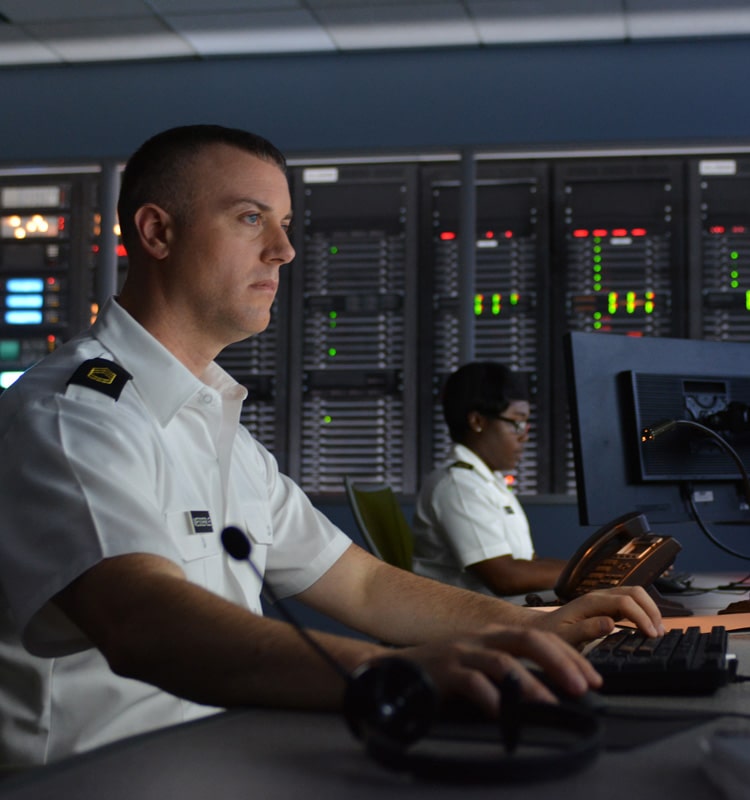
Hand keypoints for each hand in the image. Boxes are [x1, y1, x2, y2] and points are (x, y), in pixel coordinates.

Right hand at [399, 624, 601, 717]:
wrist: (393, 672)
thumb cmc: (442, 675)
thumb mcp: (479, 667)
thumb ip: (509, 674)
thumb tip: (550, 694)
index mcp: (493, 636)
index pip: (539, 637)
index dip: (569, 656)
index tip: (593, 678)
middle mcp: (480, 638)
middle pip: (528, 639)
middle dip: (560, 661)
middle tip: (584, 687)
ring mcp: (461, 652)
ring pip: (503, 662)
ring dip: (532, 684)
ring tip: (550, 705)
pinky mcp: (443, 671)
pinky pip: (472, 682)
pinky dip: (490, 697)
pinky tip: (502, 713)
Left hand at [535, 586, 664, 645]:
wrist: (540, 628)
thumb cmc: (551, 634)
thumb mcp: (565, 637)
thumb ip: (586, 630)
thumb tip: (610, 623)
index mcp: (590, 602)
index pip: (625, 601)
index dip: (642, 617)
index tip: (652, 635)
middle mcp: (598, 596)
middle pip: (634, 592)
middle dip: (651, 610)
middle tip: (659, 633)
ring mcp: (603, 598)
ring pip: (634, 594)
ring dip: (649, 609)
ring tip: (657, 631)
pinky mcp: (605, 605)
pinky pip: (630, 602)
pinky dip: (643, 612)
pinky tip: (647, 627)